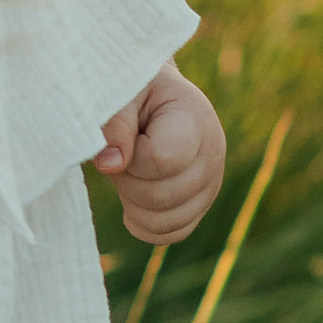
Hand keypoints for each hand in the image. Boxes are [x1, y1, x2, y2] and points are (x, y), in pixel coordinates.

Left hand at [92, 63, 224, 245]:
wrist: (154, 95)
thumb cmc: (134, 88)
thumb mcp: (121, 92)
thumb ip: (115, 123)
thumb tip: (111, 163)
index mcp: (195, 119)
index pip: (163, 160)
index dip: (129, 158)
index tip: (119, 140)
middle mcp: (212, 155)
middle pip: (161, 196)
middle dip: (125, 180)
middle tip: (117, 156)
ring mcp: (210, 185)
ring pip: (165, 221)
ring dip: (131, 203)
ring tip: (127, 172)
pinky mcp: (199, 206)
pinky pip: (170, 234)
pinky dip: (143, 224)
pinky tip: (131, 197)